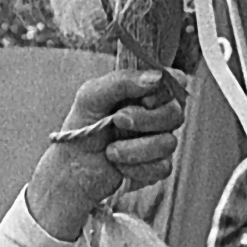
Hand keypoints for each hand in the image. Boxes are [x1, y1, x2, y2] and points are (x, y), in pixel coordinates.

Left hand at [26, 68, 184, 239]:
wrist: (71, 169)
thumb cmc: (81, 126)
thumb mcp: (91, 96)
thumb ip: (121, 81)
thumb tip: (156, 77)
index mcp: (144, 90)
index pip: (175, 81)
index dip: (165, 90)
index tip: (144, 98)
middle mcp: (156, 113)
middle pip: (175, 113)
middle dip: (145, 120)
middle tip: (117, 121)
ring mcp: (159, 140)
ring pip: (169, 143)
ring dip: (136, 149)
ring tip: (110, 152)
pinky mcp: (157, 166)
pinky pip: (162, 167)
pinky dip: (137, 169)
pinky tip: (119, 166)